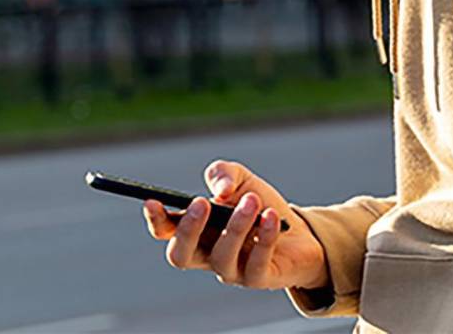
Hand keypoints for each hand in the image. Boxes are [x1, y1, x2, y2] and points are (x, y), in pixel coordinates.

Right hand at [142, 160, 329, 291]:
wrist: (300, 231)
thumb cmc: (259, 205)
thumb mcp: (240, 179)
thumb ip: (224, 174)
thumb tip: (221, 190)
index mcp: (195, 231)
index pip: (166, 232)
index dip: (156, 220)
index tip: (152, 200)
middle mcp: (207, 254)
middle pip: (181, 255)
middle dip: (188, 230)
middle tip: (201, 202)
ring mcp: (231, 271)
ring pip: (221, 257)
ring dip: (235, 226)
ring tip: (251, 200)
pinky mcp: (258, 279)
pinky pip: (256, 264)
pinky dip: (263, 237)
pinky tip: (270, 216)